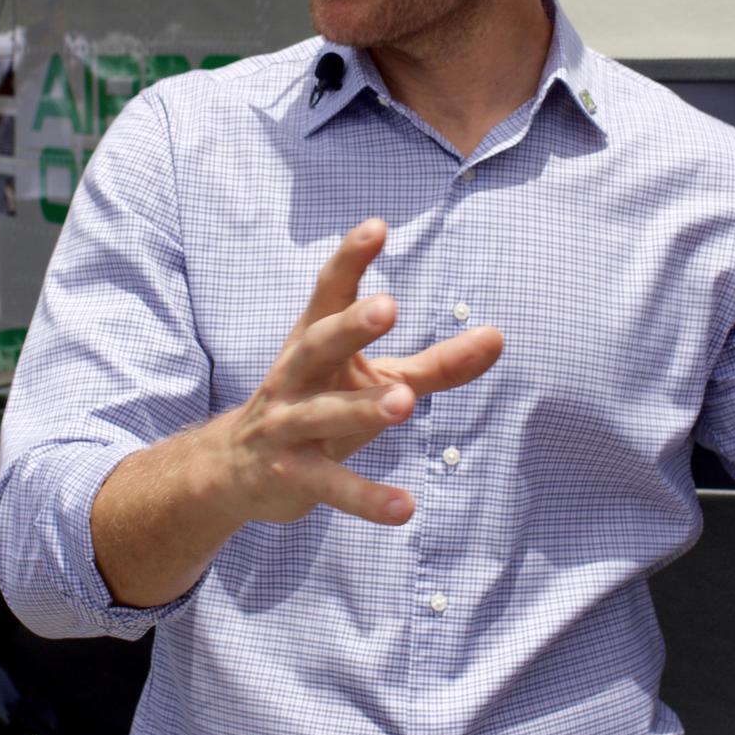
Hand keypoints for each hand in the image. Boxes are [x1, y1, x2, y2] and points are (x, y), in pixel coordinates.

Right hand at [210, 218, 502, 527]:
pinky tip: (405, 509)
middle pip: (318, 342)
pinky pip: (330, 486)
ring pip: (324, 414)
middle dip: (350, 325)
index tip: (376, 226)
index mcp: (313, 339)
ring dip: (361, 408)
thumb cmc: (319, 404)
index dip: (350, 259)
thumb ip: (438, 363)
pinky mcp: (291, 475)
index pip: (328, 291)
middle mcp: (295, 375)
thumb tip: (499, 337)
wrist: (235, 470)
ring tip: (403, 404)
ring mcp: (287, 425)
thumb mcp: (376, 379)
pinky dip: (366, 498)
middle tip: (387, 306)